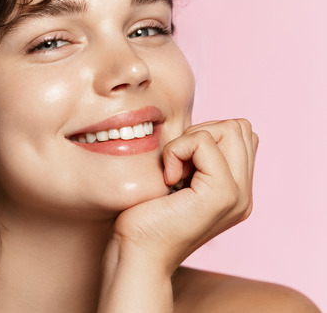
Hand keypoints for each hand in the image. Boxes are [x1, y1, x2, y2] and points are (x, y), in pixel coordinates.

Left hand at [113, 118, 258, 272]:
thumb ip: (196, 159)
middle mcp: (245, 194)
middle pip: (239, 127)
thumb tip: (198, 131)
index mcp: (237, 191)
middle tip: (176, 166)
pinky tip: (167, 180)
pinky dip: (177, 151)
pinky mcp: (222, 194)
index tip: (178, 165)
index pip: (240, 134)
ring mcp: (239, 195)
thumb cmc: (143, 217)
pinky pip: (203, 141)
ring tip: (174, 174)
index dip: (204, 136)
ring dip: (190, 141)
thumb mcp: (175, 181)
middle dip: (200, 134)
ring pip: (229, 128)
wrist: (137, 254)